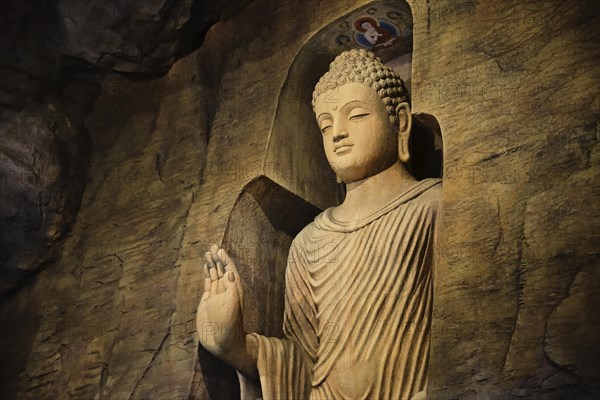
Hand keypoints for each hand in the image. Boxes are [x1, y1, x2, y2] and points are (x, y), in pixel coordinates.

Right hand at [196, 244, 244, 360]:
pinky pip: (208, 283)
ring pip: (215, 275)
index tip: (219, 250)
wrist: (222, 343)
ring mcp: (217, 295)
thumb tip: (231, 272)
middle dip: (218, 258)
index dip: (225, 260)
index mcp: (234, 290)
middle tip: (212, 246)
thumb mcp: (231, 307)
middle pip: (222, 269)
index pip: (230, 270)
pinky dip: (207, 274)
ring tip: (208, 252)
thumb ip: (231, 289)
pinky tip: (205, 267)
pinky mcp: (208, 301)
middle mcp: (226, 290)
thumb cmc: (229, 326)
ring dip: (212, 264)